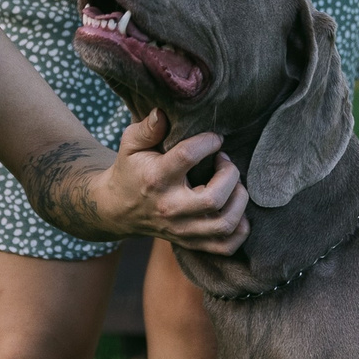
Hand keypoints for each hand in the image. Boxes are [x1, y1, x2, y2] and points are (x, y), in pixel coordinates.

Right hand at [94, 109, 248, 252]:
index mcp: (156, 179)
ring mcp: (181, 229)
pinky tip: (236, 209)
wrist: (117, 209)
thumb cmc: (130, 170)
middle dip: (230, 174)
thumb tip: (163, 112)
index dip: (208, 141)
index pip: (188, 156)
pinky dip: (240, 230)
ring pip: (224, 224)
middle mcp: (170, 208)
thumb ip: (147, 128)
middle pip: (214, 199)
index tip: (215, 137)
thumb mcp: (130, 144)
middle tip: (225, 160)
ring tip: (234, 184)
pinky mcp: (190, 242)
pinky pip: (225, 246)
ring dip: (239, 200)